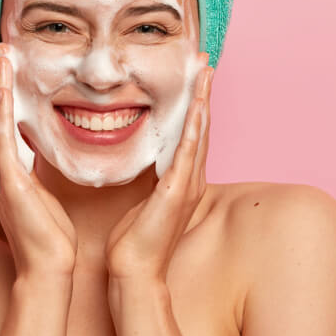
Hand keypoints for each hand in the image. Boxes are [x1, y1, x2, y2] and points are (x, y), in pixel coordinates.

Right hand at [0, 44, 77, 278]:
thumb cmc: (49, 235)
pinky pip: (2, 139)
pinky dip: (3, 111)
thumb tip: (42, 152)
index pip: (4, 122)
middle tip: (2, 50)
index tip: (11, 65)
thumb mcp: (43, 192)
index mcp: (7, 170)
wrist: (48, 267)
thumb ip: (38, 170)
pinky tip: (5, 89)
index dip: (5, 92)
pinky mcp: (8, 182)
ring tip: (2, 57)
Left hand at [104, 57, 213, 283]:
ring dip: (202, 100)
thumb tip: (133, 157)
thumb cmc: (131, 242)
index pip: (189, 133)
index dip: (193, 103)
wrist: (133, 272)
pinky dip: (195, 127)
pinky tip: (197, 106)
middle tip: (204, 62)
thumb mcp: (139, 200)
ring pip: (199, 132)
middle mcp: (190, 179)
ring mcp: (188, 185)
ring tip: (204, 72)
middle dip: (202, 93)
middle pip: (201, 126)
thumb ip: (142, 178)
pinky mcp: (178, 192)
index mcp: (180, 180)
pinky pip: (188, 152)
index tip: (193, 77)